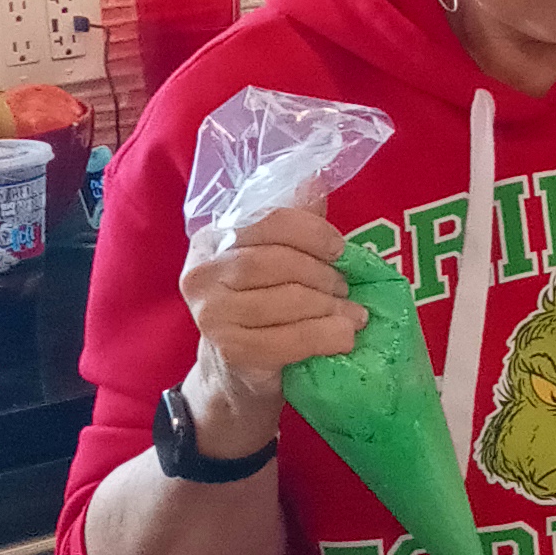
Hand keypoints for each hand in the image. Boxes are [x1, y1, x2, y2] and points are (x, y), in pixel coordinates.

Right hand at [178, 204, 358, 443]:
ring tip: (354, 315)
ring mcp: (210, 315)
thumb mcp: (274, 261)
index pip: (270, 221)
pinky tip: (344, 337)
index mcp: (210, 241)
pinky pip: (291, 338)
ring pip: (287, 299)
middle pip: (277, 261)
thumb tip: (315, 177)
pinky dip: (326, 336)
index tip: (341, 251)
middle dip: (324, 274)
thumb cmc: (262, 309)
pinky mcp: (230, 351)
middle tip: (348, 289)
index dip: (315, 233)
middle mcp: (201, 274)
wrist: (236, 377)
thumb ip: (293, 223)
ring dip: (332, 307)